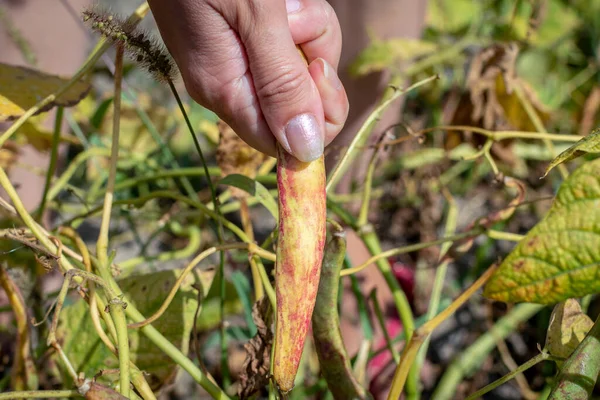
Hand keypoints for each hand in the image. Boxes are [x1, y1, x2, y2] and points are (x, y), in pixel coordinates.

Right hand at [148, 0, 348, 161]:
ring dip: (310, 31)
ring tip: (286, 2)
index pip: (282, 143)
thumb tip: (305, 152)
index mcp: (225, 91)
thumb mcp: (254, 16)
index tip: (318, 69)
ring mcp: (240, 61)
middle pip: (299, 105)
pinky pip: (294, 43)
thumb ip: (281, 82)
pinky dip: (301, 18)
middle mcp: (232, 85)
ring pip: (303, 69)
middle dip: (315, 63)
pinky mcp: (248, 39)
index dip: (315, 121)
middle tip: (295, 21)